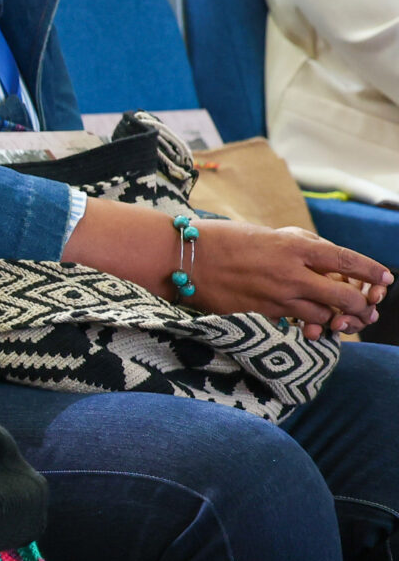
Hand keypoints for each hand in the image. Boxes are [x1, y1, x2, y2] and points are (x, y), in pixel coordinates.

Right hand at [183, 218, 388, 338]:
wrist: (182, 258)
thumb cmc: (221, 239)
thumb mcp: (266, 233)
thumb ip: (298, 245)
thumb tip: (325, 255)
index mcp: (293, 246)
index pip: (346, 260)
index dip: (371, 270)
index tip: (386, 277)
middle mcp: (290, 273)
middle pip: (344, 297)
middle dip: (362, 305)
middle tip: (366, 308)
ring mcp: (276, 297)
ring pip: (324, 317)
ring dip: (337, 320)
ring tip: (343, 321)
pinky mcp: (261, 314)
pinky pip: (296, 326)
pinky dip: (308, 327)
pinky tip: (311, 327)